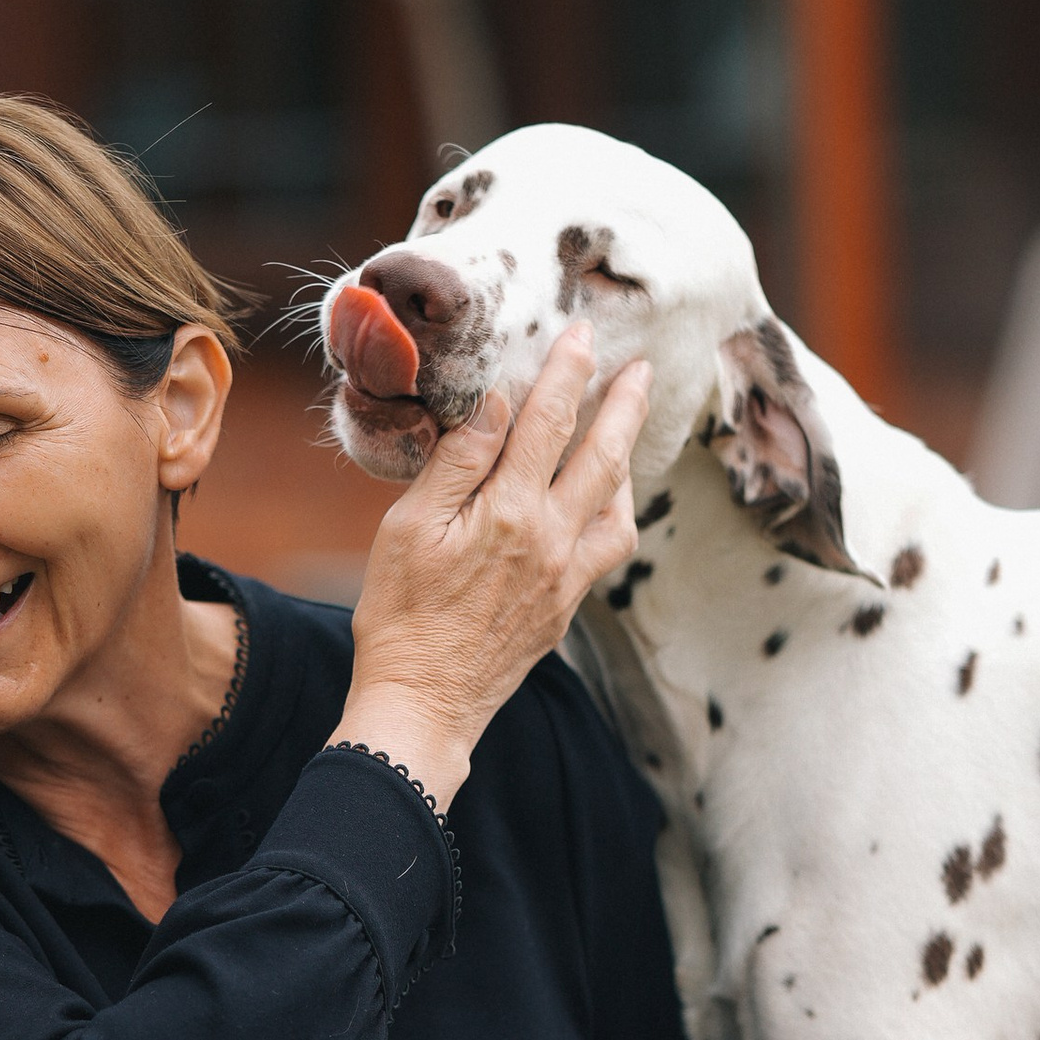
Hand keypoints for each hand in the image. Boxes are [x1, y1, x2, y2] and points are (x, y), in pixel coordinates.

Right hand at [333, 323, 647, 804]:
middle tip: (639, 367)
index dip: (567, 371)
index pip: (549, 421)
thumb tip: (496, 402)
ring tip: (627, 425)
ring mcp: (567, 577)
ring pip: (619, 504)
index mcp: (511, 512)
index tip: (579, 334)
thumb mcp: (408, 527)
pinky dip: (617, 512)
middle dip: (623, 404)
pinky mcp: (565, 606)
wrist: (423, 704)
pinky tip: (607, 500)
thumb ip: (458, 461)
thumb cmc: (400, 616)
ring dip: (628, 457)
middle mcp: (553, 541)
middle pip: (603, 455)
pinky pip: (610, 548)